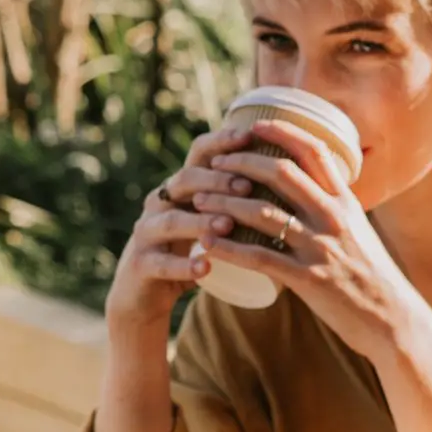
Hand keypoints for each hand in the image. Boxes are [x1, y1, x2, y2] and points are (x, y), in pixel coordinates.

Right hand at [103, 124, 259, 326]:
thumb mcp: (208, 220)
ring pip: (171, 220)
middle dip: (216, 181)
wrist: (144, 295)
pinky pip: (161, 264)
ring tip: (227, 225)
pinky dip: (183, 266)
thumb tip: (290, 174)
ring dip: (200, 221)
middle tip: (247, 187)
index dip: (222, 143)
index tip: (250, 137)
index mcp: (180, 187)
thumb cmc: (188, 252)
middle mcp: (159, 203)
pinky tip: (205, 268)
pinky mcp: (141, 265)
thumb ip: (236, 200)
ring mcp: (146, 233)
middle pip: (184, 181)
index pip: (198, 154)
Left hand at [189, 119, 426, 363]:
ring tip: (199, 200)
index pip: (314, 151)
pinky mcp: (308, 279)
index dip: (281, 132)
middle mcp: (334, 217)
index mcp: (346, 201)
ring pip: (262, 213)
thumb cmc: (373, 276)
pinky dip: (228, 248)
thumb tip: (311, 189)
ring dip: (224, 203)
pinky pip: (259, 257)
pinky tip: (206, 244)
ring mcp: (321, 247)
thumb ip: (335, 209)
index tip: (253, 125)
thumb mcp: (359, 231)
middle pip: (281, 173)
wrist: (394, 319)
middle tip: (216, 163)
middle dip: (242, 162)